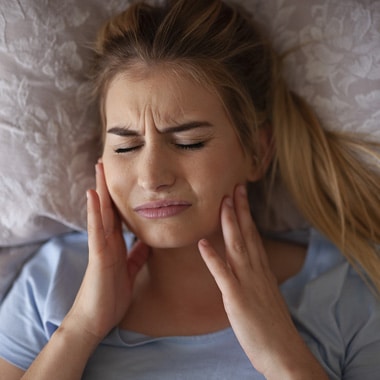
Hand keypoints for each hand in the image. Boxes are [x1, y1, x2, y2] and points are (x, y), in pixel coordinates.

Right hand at [65, 163, 148, 345]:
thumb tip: (147, 242)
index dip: (120, 198)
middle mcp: (107, 241)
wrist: (96, 320)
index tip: (123, 179)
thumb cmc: (111, 296)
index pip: (118, 216)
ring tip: (99, 168)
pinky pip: (97, 230)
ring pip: (101, 213)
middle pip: (108, 209)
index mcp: (116, 245)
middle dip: (108, 186)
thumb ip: (137, 256)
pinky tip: (94, 195)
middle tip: (107, 163)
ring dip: (100, 190)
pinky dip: (95, 212)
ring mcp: (100, 247)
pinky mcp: (98, 256)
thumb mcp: (130, 271)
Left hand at [198, 185, 326, 378]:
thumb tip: (248, 265)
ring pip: (237, 246)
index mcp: (262, 269)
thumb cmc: (272, 325)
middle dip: (240, 209)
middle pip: (247, 234)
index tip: (241, 195)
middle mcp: (256, 271)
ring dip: (229, 224)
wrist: (283, 352)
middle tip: (234, 186)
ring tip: (222, 203)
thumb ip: (256, 276)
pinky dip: (212, 258)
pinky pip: (223, 275)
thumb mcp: (265, 293)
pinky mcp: (236, 298)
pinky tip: (202, 243)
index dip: (246, 214)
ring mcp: (247, 283)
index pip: (254, 235)